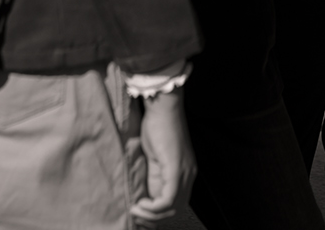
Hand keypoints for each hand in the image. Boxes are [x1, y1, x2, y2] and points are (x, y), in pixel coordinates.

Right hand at [130, 90, 194, 223]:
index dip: (158, 213)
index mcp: (186, 171)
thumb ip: (154, 175)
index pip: (177, 203)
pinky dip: (153, 207)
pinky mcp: (176, 169)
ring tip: (136, 210)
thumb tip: (146, 194)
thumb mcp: (155, 157)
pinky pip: (168, 199)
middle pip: (176, 209)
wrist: (163, 106)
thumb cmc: (158, 126)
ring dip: (152, 214)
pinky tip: (140, 203)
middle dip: (154, 217)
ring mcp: (185, 172)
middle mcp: (189, 174)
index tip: (141, 212)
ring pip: (173, 207)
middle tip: (137, 215)